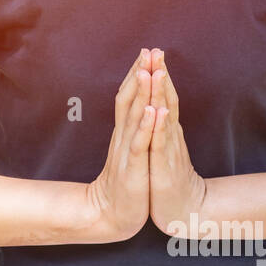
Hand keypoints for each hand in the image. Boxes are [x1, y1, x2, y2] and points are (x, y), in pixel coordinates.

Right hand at [85, 47, 156, 242]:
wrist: (111, 215)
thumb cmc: (125, 183)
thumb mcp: (128, 151)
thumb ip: (131, 129)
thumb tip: (137, 107)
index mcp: (124, 132)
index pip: (129, 96)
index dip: (137, 73)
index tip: (146, 51)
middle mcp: (123, 137)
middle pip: (130, 99)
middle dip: (139, 74)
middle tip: (147, 50)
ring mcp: (127, 152)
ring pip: (134, 117)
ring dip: (141, 94)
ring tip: (148, 71)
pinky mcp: (133, 169)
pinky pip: (140, 145)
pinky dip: (146, 127)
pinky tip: (154, 112)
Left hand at [146, 50, 207, 236]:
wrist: (184, 212)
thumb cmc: (171, 180)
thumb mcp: (166, 149)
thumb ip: (166, 128)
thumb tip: (164, 106)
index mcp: (167, 131)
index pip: (163, 97)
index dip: (158, 74)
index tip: (152, 51)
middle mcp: (170, 136)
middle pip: (166, 99)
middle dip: (160, 75)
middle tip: (156, 50)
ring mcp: (168, 151)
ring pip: (164, 117)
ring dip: (161, 94)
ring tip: (159, 71)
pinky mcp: (163, 167)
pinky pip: (160, 144)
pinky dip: (158, 127)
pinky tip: (157, 112)